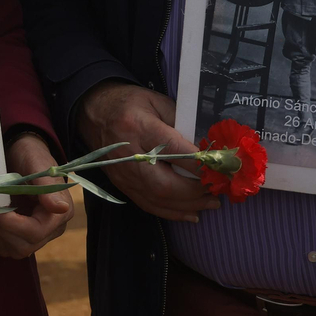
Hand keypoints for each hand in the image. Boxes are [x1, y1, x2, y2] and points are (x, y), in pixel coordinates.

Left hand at [0, 134, 73, 258]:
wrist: (22, 155)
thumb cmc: (31, 156)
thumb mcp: (37, 165)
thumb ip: (47, 187)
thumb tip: (61, 208)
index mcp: (61, 212)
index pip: (37, 231)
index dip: (13, 225)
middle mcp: (53, 228)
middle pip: (26, 245)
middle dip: (3, 229)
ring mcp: (39, 235)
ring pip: (16, 250)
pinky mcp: (25, 237)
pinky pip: (9, 248)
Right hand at [74, 81, 220, 221]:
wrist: (92, 111)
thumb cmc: (129, 102)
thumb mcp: (157, 101)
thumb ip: (181, 122)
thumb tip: (206, 146)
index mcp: (139, 127)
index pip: (175, 152)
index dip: (201, 164)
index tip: (223, 169)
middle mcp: (129, 154)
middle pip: (165, 184)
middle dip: (196, 191)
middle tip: (219, 190)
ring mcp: (123, 173)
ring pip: (157, 199)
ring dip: (188, 205)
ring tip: (211, 203)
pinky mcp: (121, 184)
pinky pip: (148, 204)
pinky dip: (171, 212)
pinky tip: (190, 213)